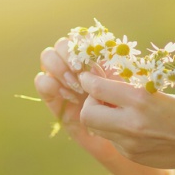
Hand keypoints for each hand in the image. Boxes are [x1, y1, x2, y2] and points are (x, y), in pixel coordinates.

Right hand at [34, 38, 121, 165]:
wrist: (124, 138)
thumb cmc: (132, 110)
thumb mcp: (127, 88)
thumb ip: (113, 72)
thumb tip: (97, 64)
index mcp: (96, 56)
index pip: (81, 37)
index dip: (85, 48)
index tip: (96, 67)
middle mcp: (77, 65)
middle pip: (62, 44)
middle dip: (69, 56)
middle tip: (81, 75)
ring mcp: (64, 79)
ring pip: (47, 57)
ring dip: (60, 69)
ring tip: (76, 87)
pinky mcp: (54, 97)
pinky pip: (42, 81)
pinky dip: (52, 85)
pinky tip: (71, 97)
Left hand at [79, 71, 174, 170]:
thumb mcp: (158, 92)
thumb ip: (128, 88)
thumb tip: (101, 78)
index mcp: (140, 99)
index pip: (97, 89)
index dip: (88, 81)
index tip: (88, 77)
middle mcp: (131, 123)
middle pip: (87, 113)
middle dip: (90, 103)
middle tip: (101, 98)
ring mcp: (129, 143)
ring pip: (96, 128)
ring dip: (100, 117)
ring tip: (117, 111)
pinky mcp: (131, 155)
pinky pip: (112, 139)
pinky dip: (115, 130)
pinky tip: (133, 127)